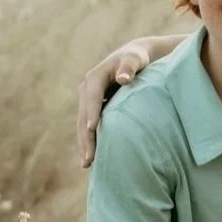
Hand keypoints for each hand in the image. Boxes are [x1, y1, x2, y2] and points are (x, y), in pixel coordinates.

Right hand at [76, 37, 155, 167]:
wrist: (135, 57)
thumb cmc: (138, 58)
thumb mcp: (135, 59)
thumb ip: (130, 67)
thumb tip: (123, 78)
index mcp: (95, 77)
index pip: (92, 96)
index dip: (91, 112)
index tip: (91, 129)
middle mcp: (87, 89)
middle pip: (83, 115)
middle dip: (84, 137)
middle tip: (88, 159)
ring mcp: (88, 100)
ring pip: (83, 124)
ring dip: (84, 143)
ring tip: (87, 164)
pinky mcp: (94, 108)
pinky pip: (89, 126)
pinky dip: (90, 140)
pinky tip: (93, 158)